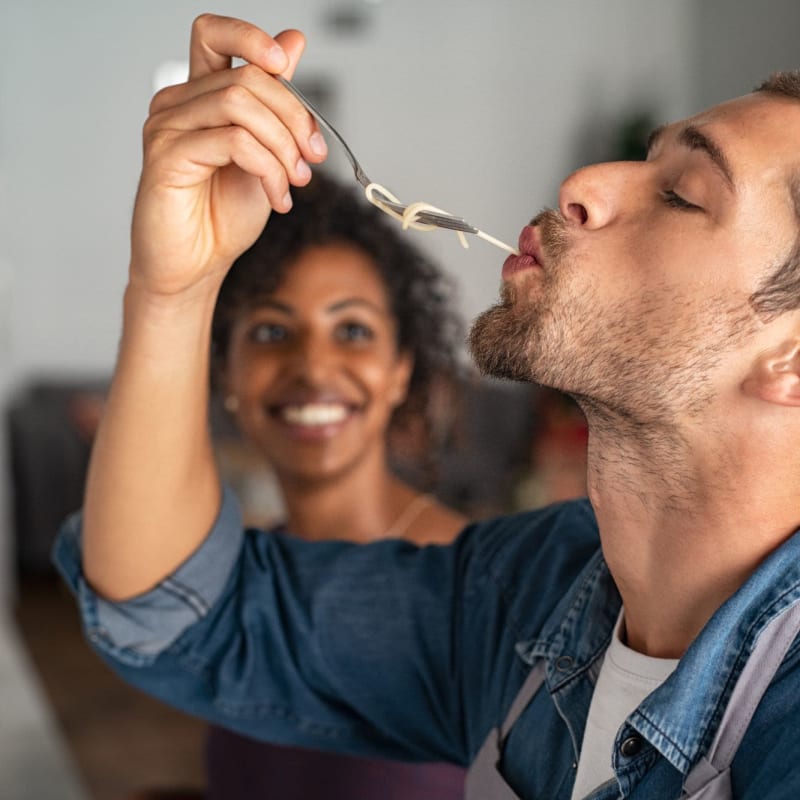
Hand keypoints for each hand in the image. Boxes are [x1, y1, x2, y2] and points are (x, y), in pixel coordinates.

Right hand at [129, 14, 327, 296]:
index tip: (284, 64)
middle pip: (247, 77)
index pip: (214, 34)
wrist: (197, 266)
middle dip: (294, 118)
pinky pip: (233, 142)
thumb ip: (275, 102)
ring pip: (241, 105)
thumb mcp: (265, 153)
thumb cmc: (222, 216)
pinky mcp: (166, 157)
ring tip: (294, 183)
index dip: (251, 37)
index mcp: (199, 97)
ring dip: (283, 147)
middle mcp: (177, 104)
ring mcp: (167, 128)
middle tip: (311, 159)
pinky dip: (268, 169)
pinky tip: (276, 197)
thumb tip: (293, 41)